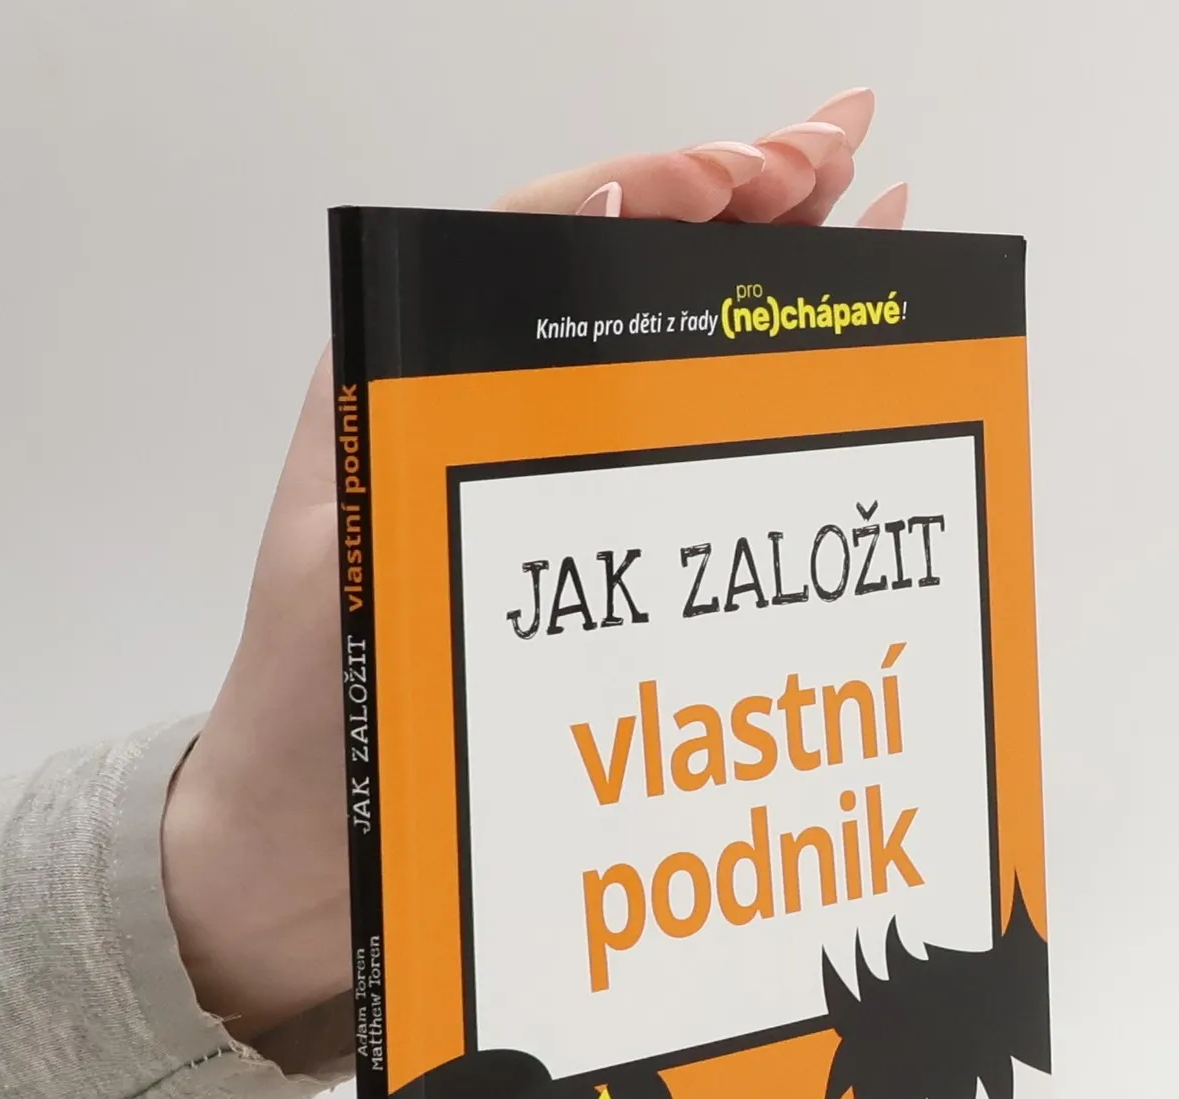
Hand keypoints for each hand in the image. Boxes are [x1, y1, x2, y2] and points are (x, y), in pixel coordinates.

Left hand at [161, 90, 905, 1040]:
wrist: (306, 861)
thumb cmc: (309, 713)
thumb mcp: (347, 550)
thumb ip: (423, 420)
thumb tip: (565, 265)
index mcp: (417, 388)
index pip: (551, 239)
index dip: (664, 187)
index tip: (764, 171)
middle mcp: (490, 428)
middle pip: (628, 285)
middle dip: (742, 209)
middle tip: (849, 157)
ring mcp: (547, 505)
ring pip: (670, 370)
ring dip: (768, 299)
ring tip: (872, 224)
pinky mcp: (588, 584)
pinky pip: (686, 482)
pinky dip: (763, 429)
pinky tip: (835, 390)